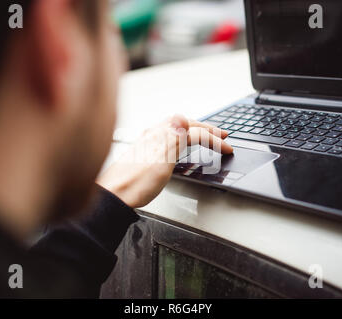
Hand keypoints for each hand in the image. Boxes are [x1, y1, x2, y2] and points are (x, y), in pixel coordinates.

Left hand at [97, 115, 232, 207]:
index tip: (227, 147)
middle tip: (222, 135)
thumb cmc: (135, 183)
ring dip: (194, 129)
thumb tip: (183, 118)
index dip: (214, 139)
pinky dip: (181, 135)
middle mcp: (155, 134)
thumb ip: (174, 138)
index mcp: (162, 136)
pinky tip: (180, 141)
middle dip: (207, 129)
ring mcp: (149, 141)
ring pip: (176, 128)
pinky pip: (168, 134)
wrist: (114, 194)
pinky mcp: (145, 149)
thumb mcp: (161, 161)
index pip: (195, 132)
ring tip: (205, 134)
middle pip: (185, 125)